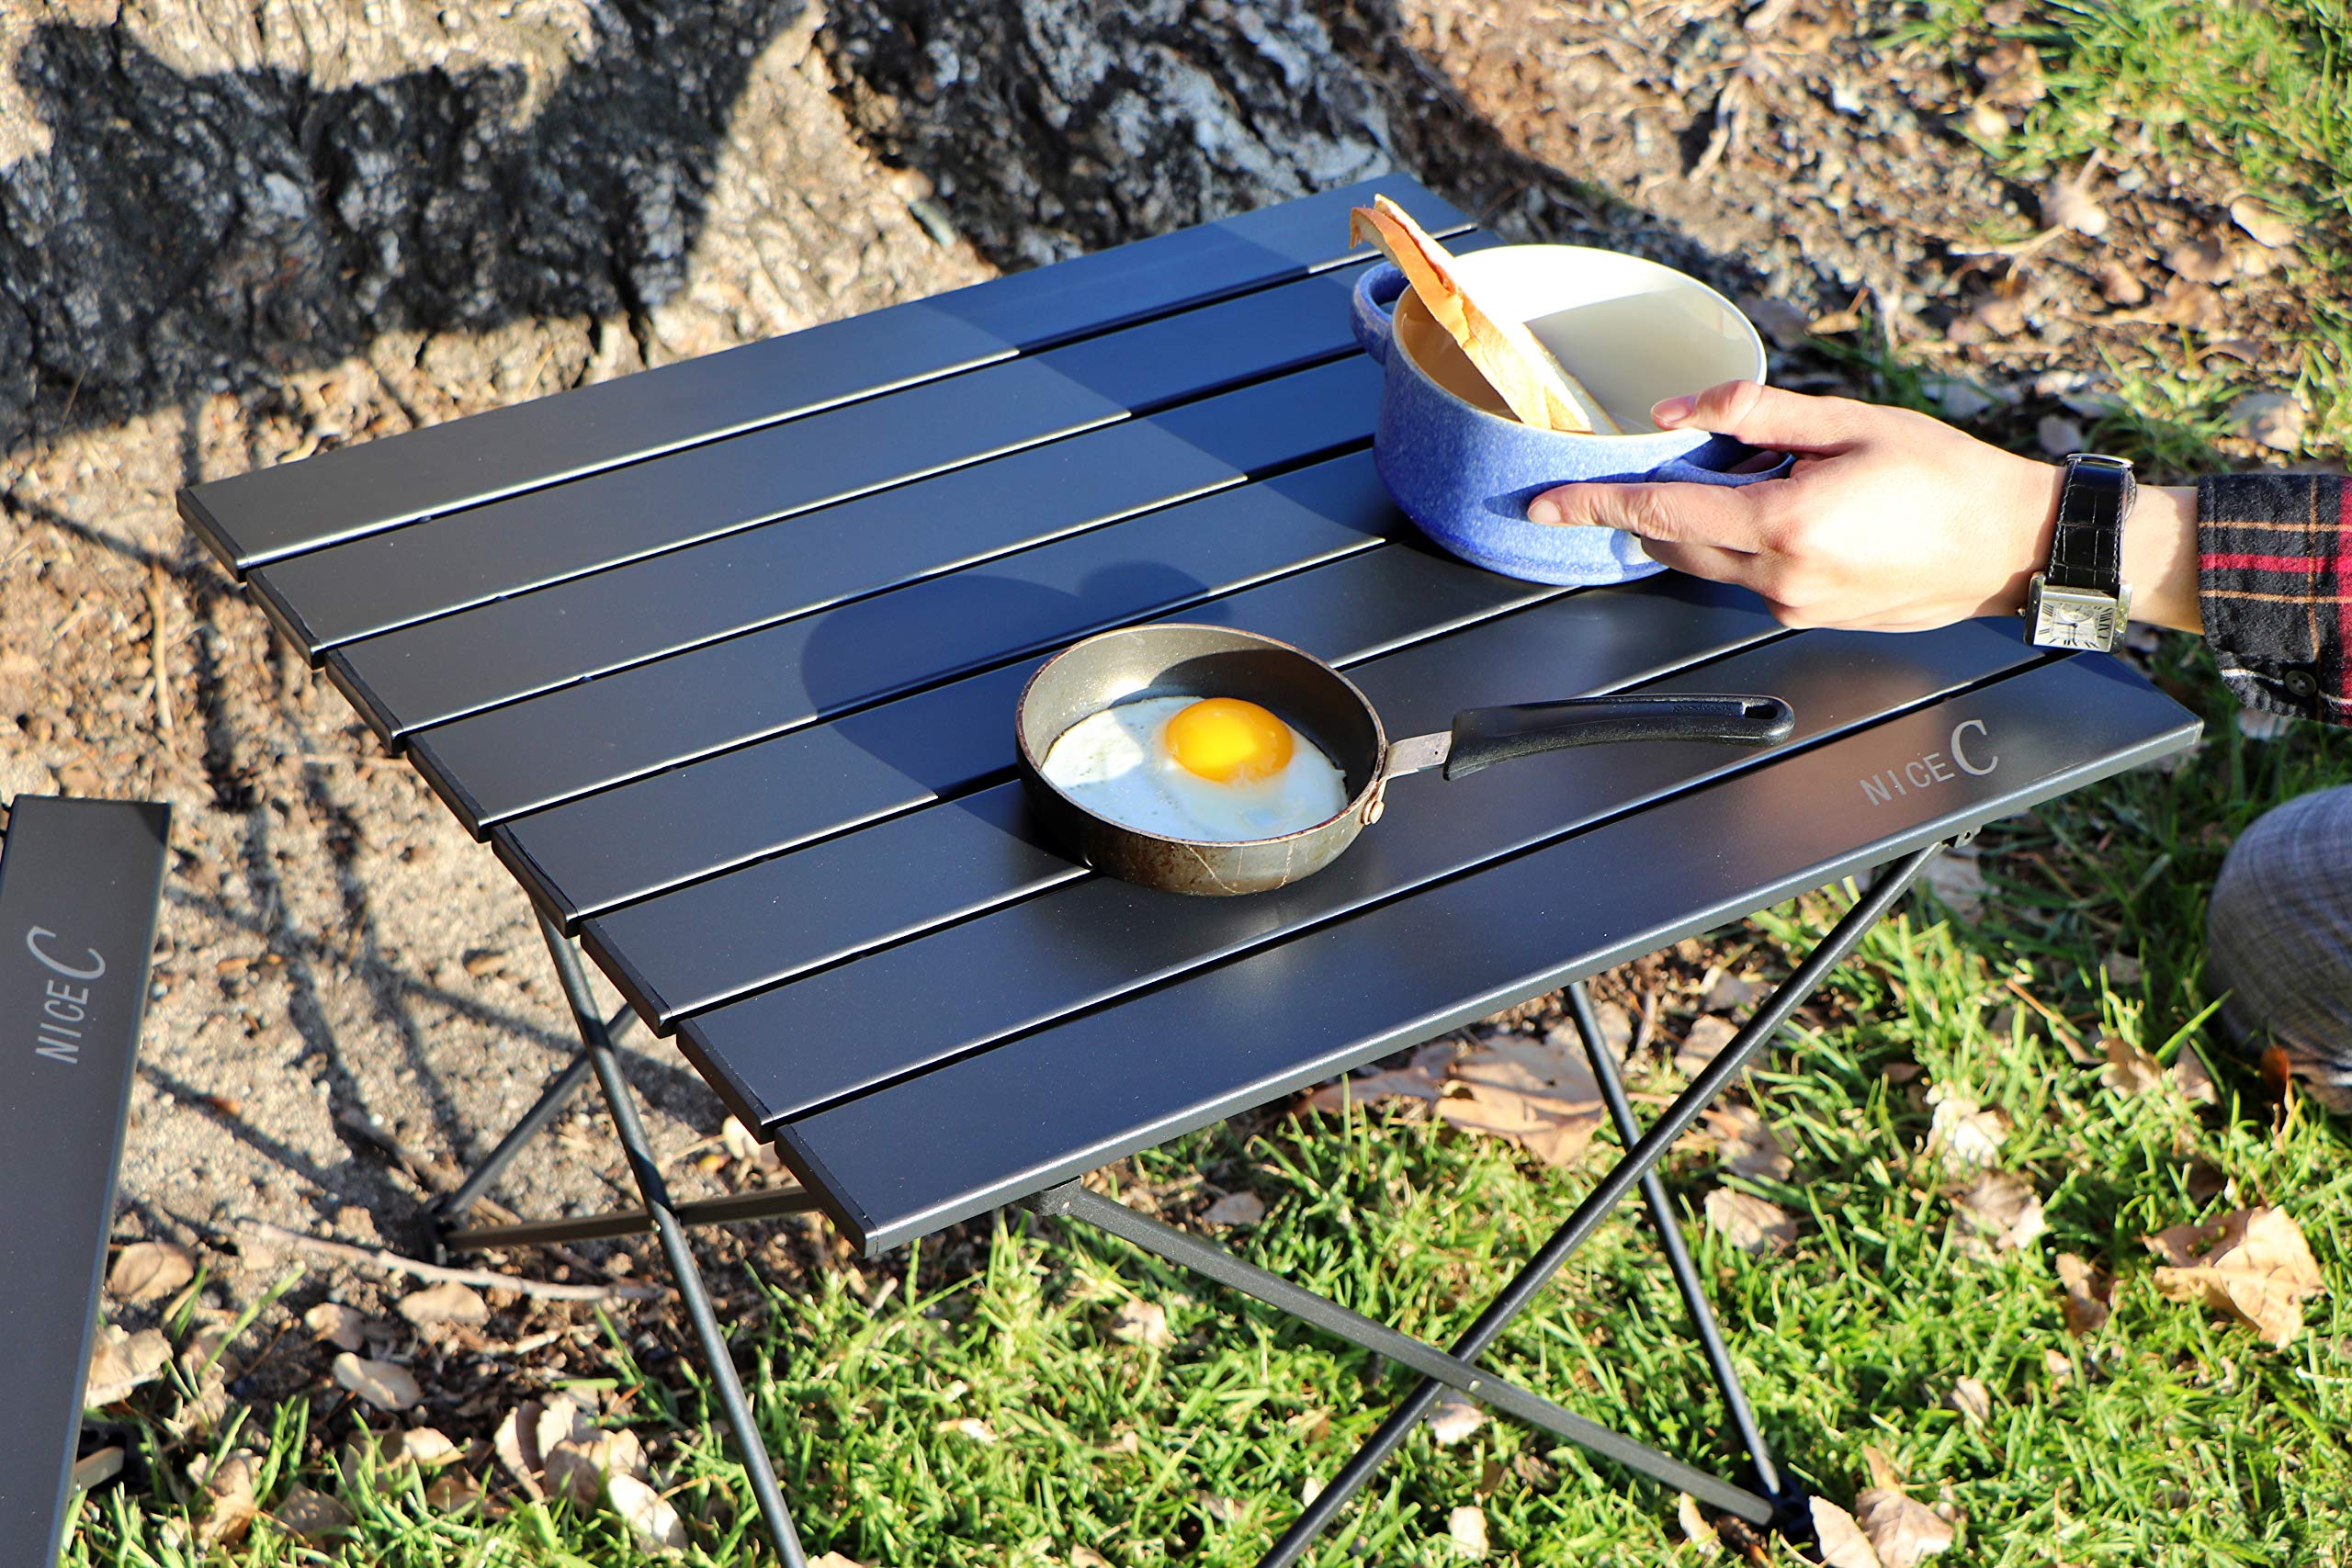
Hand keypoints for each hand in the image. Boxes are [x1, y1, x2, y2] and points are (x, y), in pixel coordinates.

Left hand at [1525, 380, 2200, 632]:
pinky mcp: (1808, 618)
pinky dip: (1740, 544)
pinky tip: (1786, 511)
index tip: (1542, 504)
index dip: (1591, 505)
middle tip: (1652, 463)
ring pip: (1706, 565)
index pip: (1658, 511)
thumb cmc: (1946, 477)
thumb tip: (1677, 410)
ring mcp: (1791, 605)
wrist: (2013, 545)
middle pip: (1671, 543)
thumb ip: (1754, 413)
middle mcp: (1777, 577)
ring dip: (1700, 523)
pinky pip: (1746, 579)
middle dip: (1646, 506)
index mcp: (1782, 523)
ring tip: (1748, 477)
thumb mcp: (1848, 421)